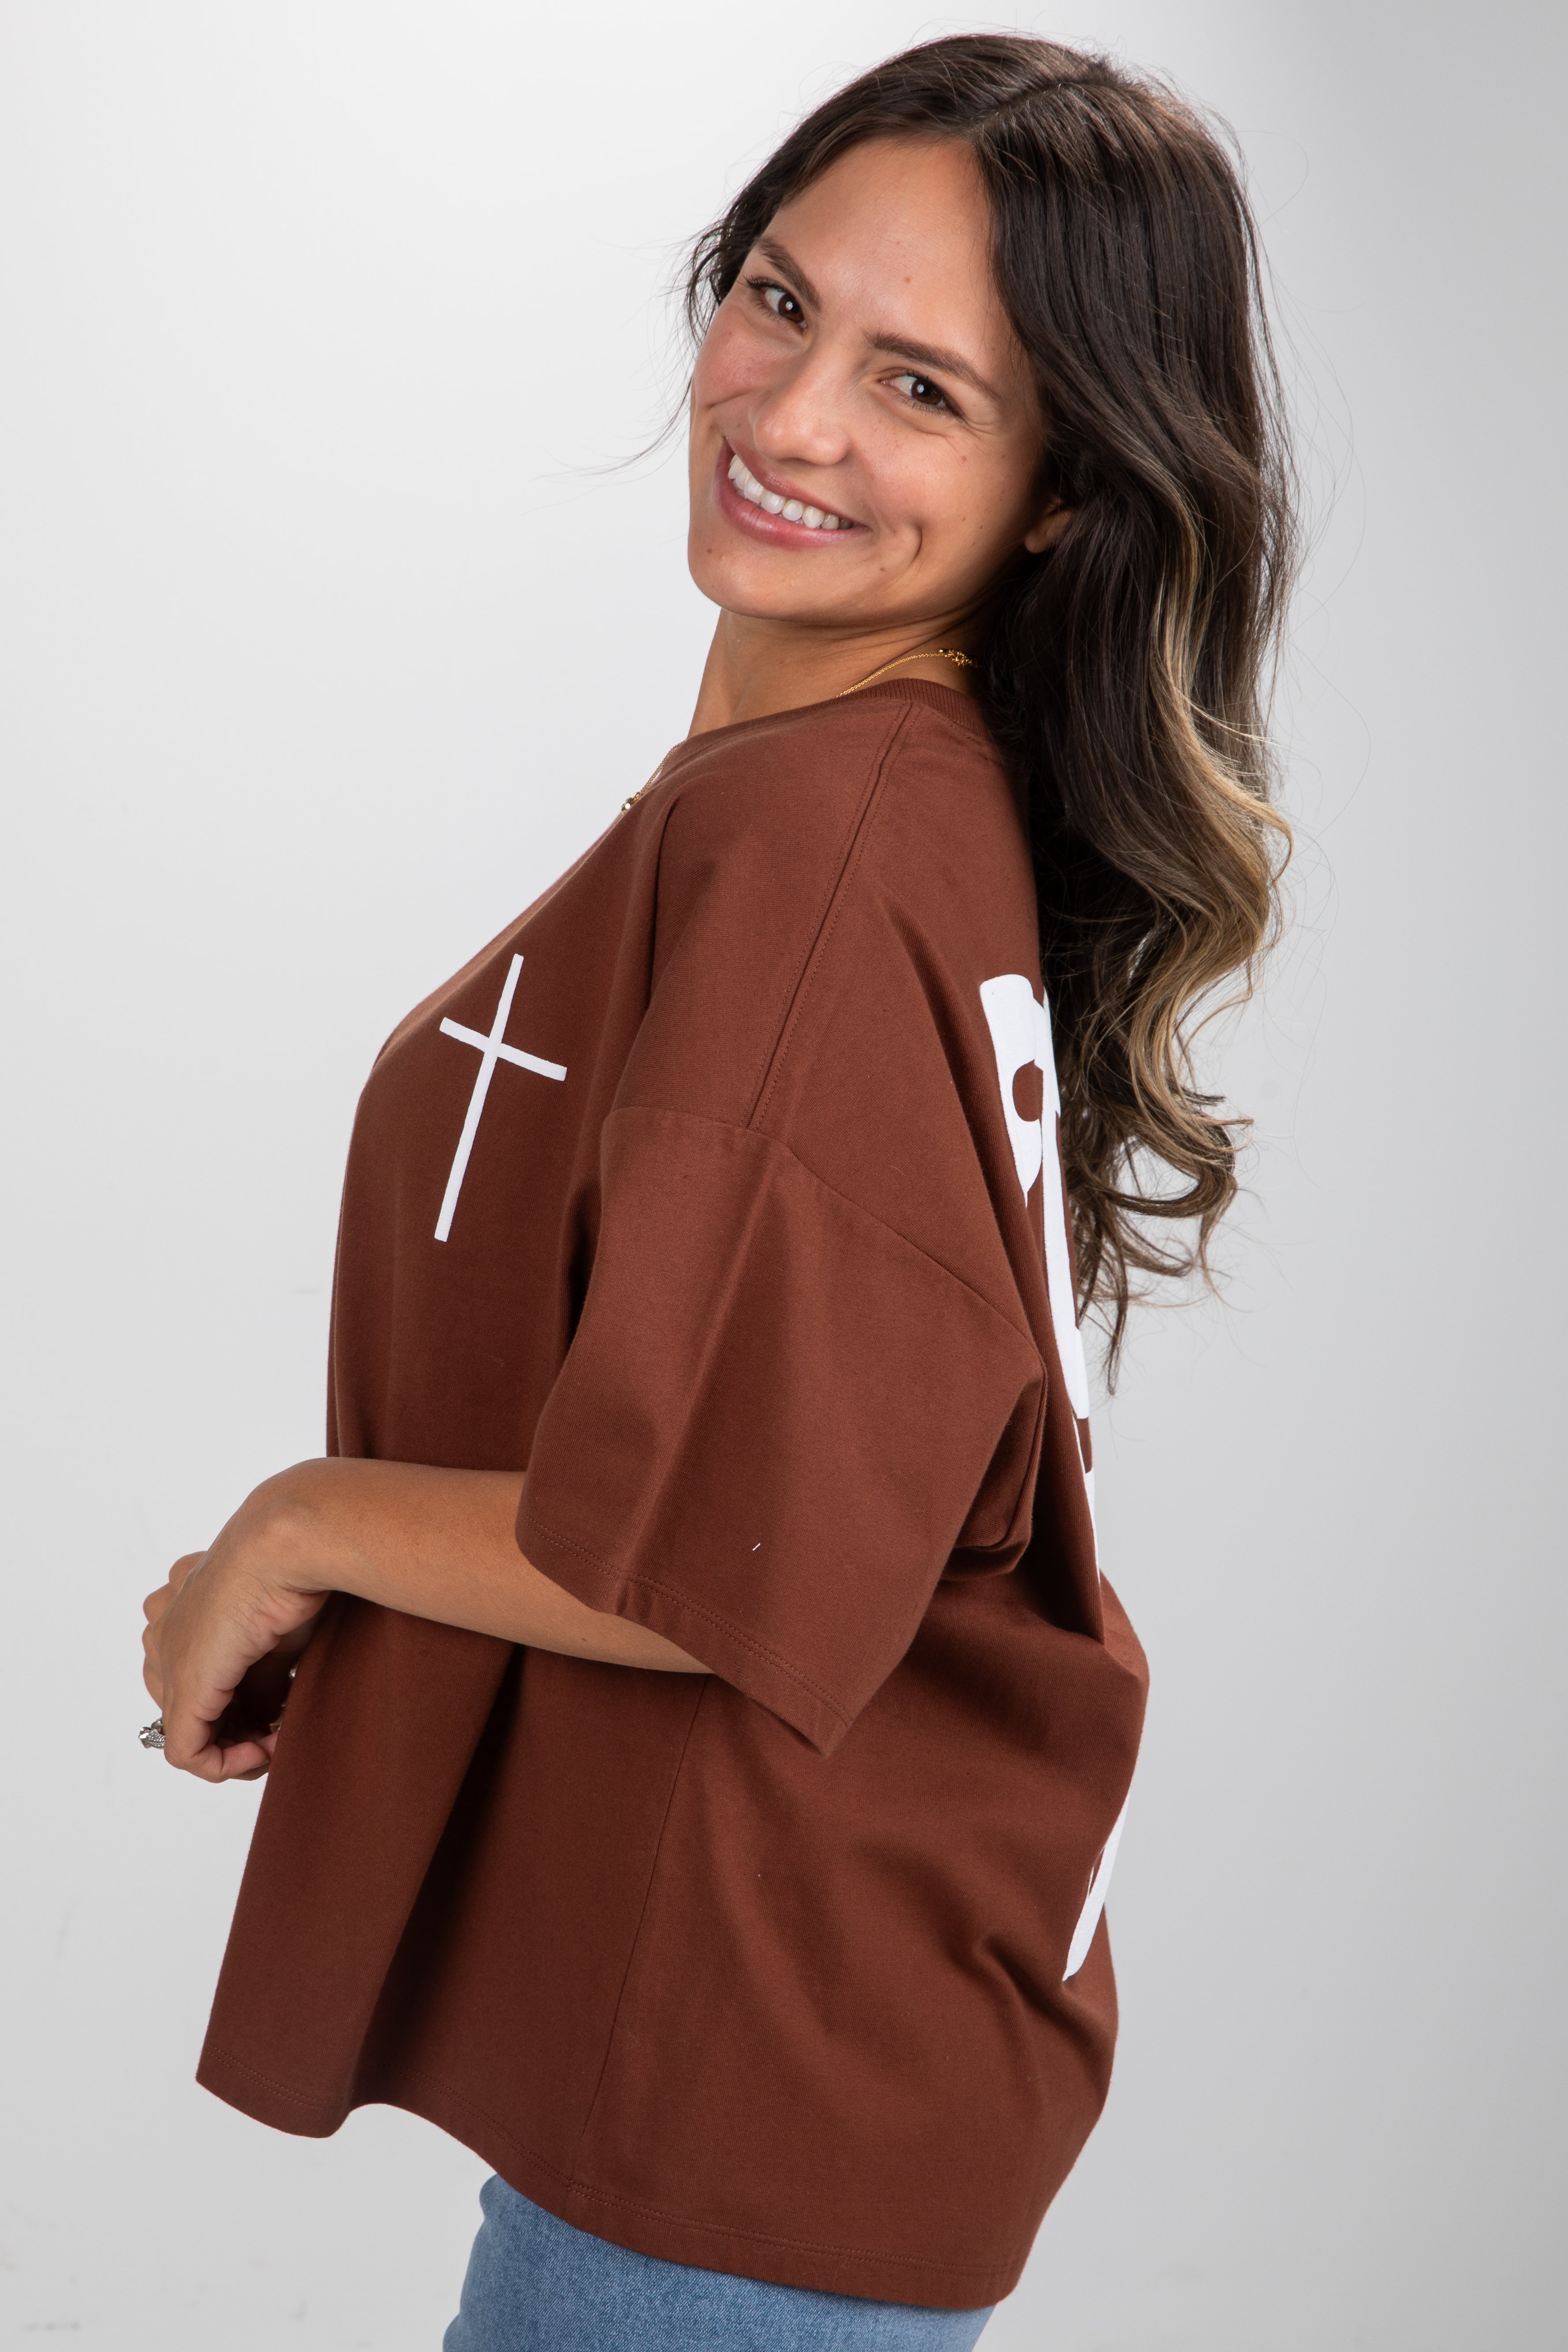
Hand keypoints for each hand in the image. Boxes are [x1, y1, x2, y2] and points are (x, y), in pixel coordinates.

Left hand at [142, 1483, 331, 1781]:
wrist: (287, 1547)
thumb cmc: (295, 1573)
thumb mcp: (277, 1635)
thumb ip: (261, 1680)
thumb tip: (266, 1720)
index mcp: (181, 1599)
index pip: (195, 1667)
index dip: (237, 1701)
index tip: (279, 1709)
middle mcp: (163, 1624)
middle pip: (187, 1700)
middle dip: (234, 1727)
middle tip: (277, 1729)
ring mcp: (166, 1656)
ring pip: (186, 1729)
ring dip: (235, 1748)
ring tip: (277, 1740)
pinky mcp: (182, 1688)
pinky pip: (188, 1752)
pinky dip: (227, 1764)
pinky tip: (263, 1750)